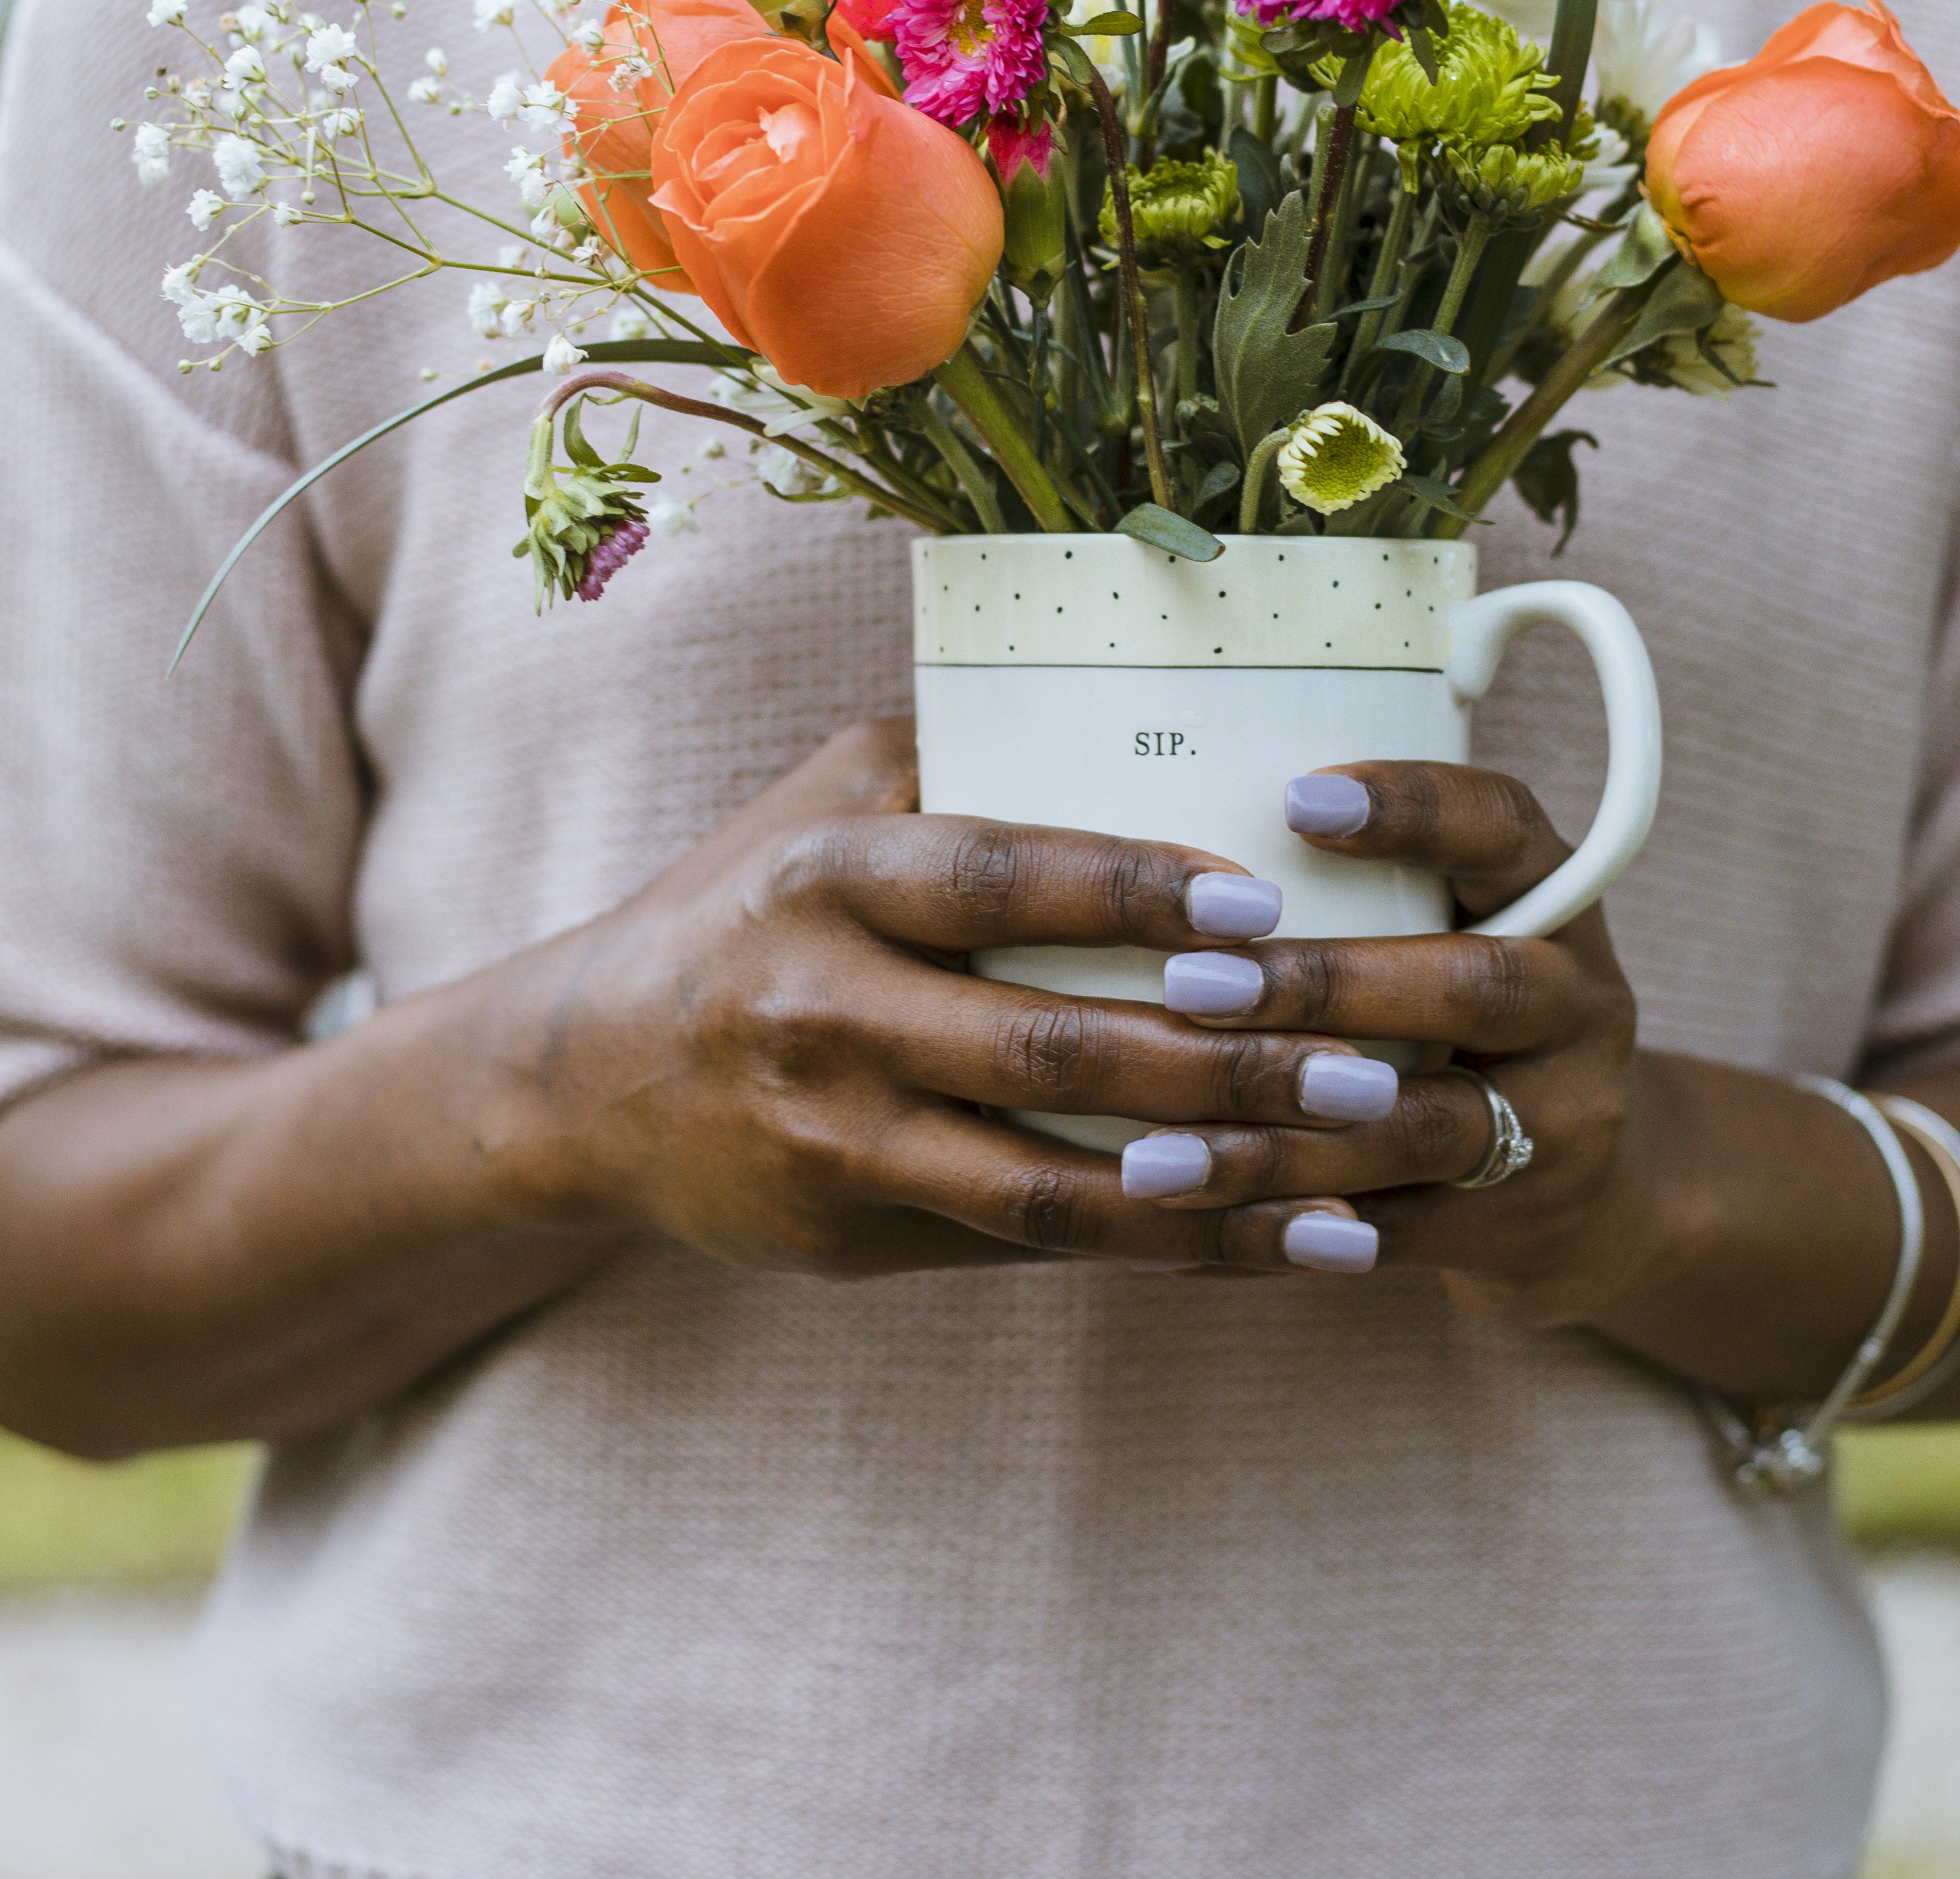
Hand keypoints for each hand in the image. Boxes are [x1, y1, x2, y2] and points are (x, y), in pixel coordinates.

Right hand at [496, 721, 1393, 1280]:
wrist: (594, 1071)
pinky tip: (1278, 1245)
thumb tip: (1154, 708)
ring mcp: (832, 1139)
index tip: (1266, 909)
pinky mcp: (849, 1235)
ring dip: (1215, 1188)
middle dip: (1220, 1065)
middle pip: (1046, 1048)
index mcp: (829, 878)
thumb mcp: (830, 798)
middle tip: (1365, 1063)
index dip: (1131, 895)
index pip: (998, 879)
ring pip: (1050, 1181)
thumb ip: (967, 752)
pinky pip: (1032, 1251)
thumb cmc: (753, 902)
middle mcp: (822, 1010)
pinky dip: (1166, 1251)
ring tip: (1354, 1183)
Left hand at [1115, 757, 1661, 1319]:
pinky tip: (1193, 1223)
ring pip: (1425, 1128)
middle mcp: (1579, 1004)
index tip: (1294, 798)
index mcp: (1556, 900)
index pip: (1503, 828)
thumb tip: (1171, 830)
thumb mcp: (1457, 928)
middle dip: (1325, 984)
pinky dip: (1290, 1226)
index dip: (1412, 808)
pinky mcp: (1528, 1224)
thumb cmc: (1470, 1021)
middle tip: (1193, 983)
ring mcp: (1566, 1123)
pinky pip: (1398, 1230)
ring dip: (1281, 1139)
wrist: (1595, 1188)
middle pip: (1471, 985)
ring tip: (1157, 1152)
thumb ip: (1362, 886)